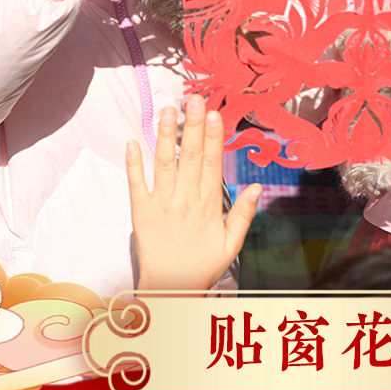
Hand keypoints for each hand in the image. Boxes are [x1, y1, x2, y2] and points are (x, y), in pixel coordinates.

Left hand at [128, 95, 261, 290]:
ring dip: (166, 136)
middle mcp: (185, 200)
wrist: (170, 290)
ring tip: (168, 110)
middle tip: (194, 99)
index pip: (212, 164)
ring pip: (165, 165)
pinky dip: (133, 164)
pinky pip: (136, 185)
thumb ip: (244, 214)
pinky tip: (133, 142)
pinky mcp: (141, 213)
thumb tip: (257, 185)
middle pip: (190, 157)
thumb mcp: (231, 244)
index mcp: (208, 205)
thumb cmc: (202, 267)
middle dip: (193, 126)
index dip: (214, 137)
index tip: (215, 113)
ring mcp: (162, 205)